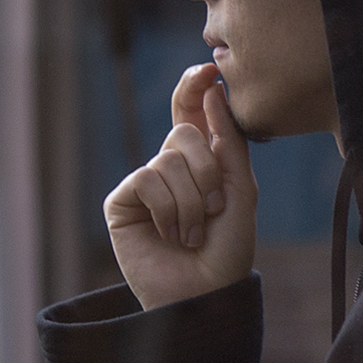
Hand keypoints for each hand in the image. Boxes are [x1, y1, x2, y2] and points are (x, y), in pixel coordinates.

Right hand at [106, 62, 259, 309]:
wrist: (205, 293)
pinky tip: (170, 235)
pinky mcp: (121, 201)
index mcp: (201, 160)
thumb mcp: (241, 190)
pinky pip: (145, 179)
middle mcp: (170, 166)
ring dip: (190, 201)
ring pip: (167, 158)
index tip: (208, 69)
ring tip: (192, 234)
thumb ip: (228, 141)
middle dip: (207, 171)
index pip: (192, 112)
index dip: (194, 87)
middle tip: (213, 210)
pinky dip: (167, 209)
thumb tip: (212, 89)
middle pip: (184, 133)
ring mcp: (144, 183)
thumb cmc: (227, 248)